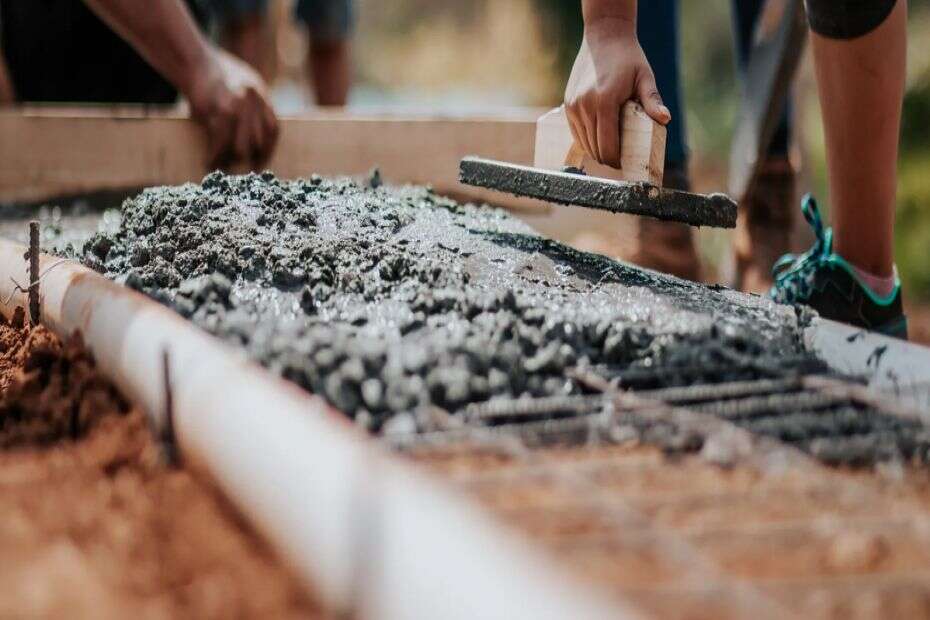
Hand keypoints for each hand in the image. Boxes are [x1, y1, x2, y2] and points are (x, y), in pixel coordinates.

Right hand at [185, 49, 278, 169]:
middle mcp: (251, 100)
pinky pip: (219, 143)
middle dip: (252, 158)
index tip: (262, 161)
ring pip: (240, 147)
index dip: (269, 149)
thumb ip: (254, 106)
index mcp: (260, 93)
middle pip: (258, 141)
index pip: (273, 129)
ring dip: (231, 160)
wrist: (193, 60)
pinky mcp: (215, 111)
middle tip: (243, 169)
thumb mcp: (243, 84)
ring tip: (223, 165)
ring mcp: (234, 106)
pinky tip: (208, 162)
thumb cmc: (216, 75)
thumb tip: (256, 137)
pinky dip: (214, 156)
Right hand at [564, 21, 668, 167]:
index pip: (607, 146)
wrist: (603, 37)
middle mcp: (585, 106)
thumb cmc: (628, 58)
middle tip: (620, 160)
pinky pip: (576, 132)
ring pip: (584, 143)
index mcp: (604, 102)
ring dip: (596, 150)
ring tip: (610, 150)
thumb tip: (665, 119)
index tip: (624, 164)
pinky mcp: (568, 104)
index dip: (616, 160)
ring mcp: (573, 106)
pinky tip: (599, 138)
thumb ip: (652, 100)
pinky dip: (586, 139)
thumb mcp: (645, 77)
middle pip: (595, 148)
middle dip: (607, 158)